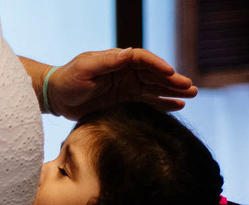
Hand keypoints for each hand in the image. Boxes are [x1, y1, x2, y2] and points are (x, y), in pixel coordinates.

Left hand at [46, 48, 196, 119]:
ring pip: (155, 89)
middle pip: (155, 75)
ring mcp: (127, 87)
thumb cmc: (68, 79)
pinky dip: (162, 104)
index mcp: (119, 60)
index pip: (144, 60)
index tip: (171, 74)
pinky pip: (147, 102)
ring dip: (172, 92)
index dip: (158, 66)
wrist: (57, 97)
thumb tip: (129, 54)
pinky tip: (177, 107)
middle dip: (173, 81)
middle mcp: (126, 72)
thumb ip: (107, 62)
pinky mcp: (125, 102)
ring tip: (191, 96)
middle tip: (191, 88)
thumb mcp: (86, 68)